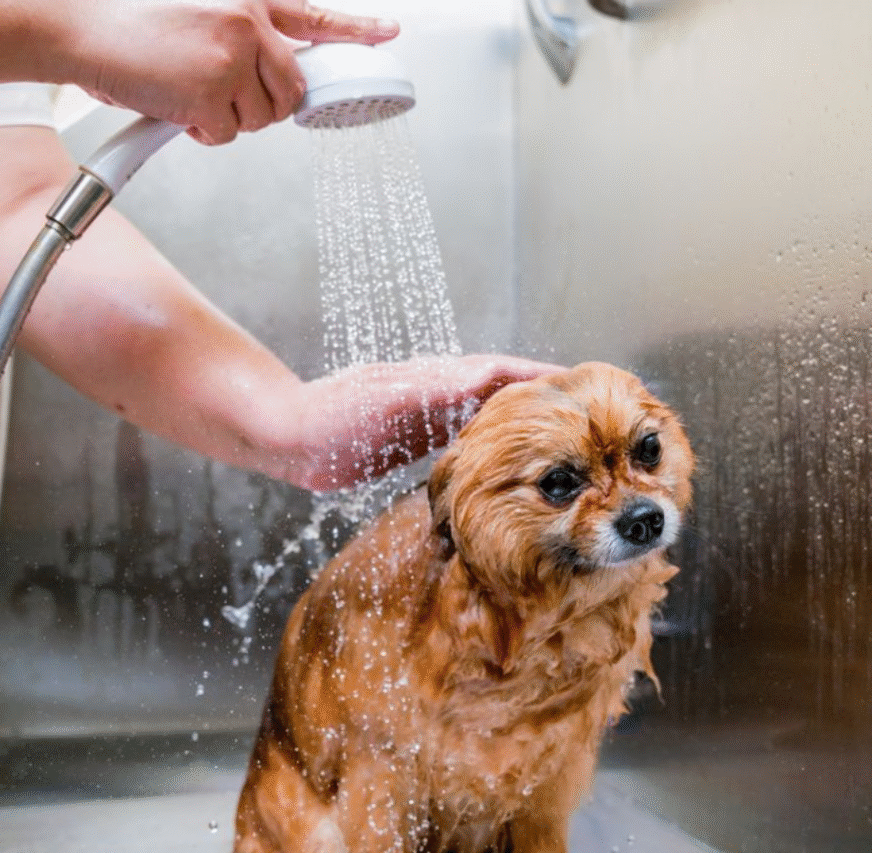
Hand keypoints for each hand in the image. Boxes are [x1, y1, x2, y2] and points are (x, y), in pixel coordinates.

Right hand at [58, 1, 399, 143]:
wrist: (78, 27)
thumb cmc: (128, 25)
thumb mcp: (195, 14)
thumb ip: (239, 38)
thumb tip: (267, 77)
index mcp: (246, 0)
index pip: (311, 17)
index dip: (354, 29)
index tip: (388, 33)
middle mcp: (248, 22)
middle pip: (290, 92)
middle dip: (260, 107)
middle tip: (220, 97)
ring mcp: (233, 54)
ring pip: (260, 119)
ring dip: (226, 120)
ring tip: (185, 91)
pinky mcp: (214, 88)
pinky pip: (226, 136)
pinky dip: (199, 132)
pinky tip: (173, 104)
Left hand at [287, 355, 565, 489]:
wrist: (290, 440)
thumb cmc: (333, 415)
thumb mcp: (389, 398)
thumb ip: (436, 387)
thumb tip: (487, 375)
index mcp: (438, 377)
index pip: (501, 371)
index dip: (540, 376)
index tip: (579, 382)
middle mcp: (437, 393)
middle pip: (500, 392)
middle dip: (539, 399)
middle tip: (580, 413)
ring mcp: (425, 418)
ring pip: (483, 417)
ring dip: (518, 424)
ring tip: (554, 438)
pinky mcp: (411, 444)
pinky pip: (461, 442)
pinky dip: (487, 446)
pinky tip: (500, 463)